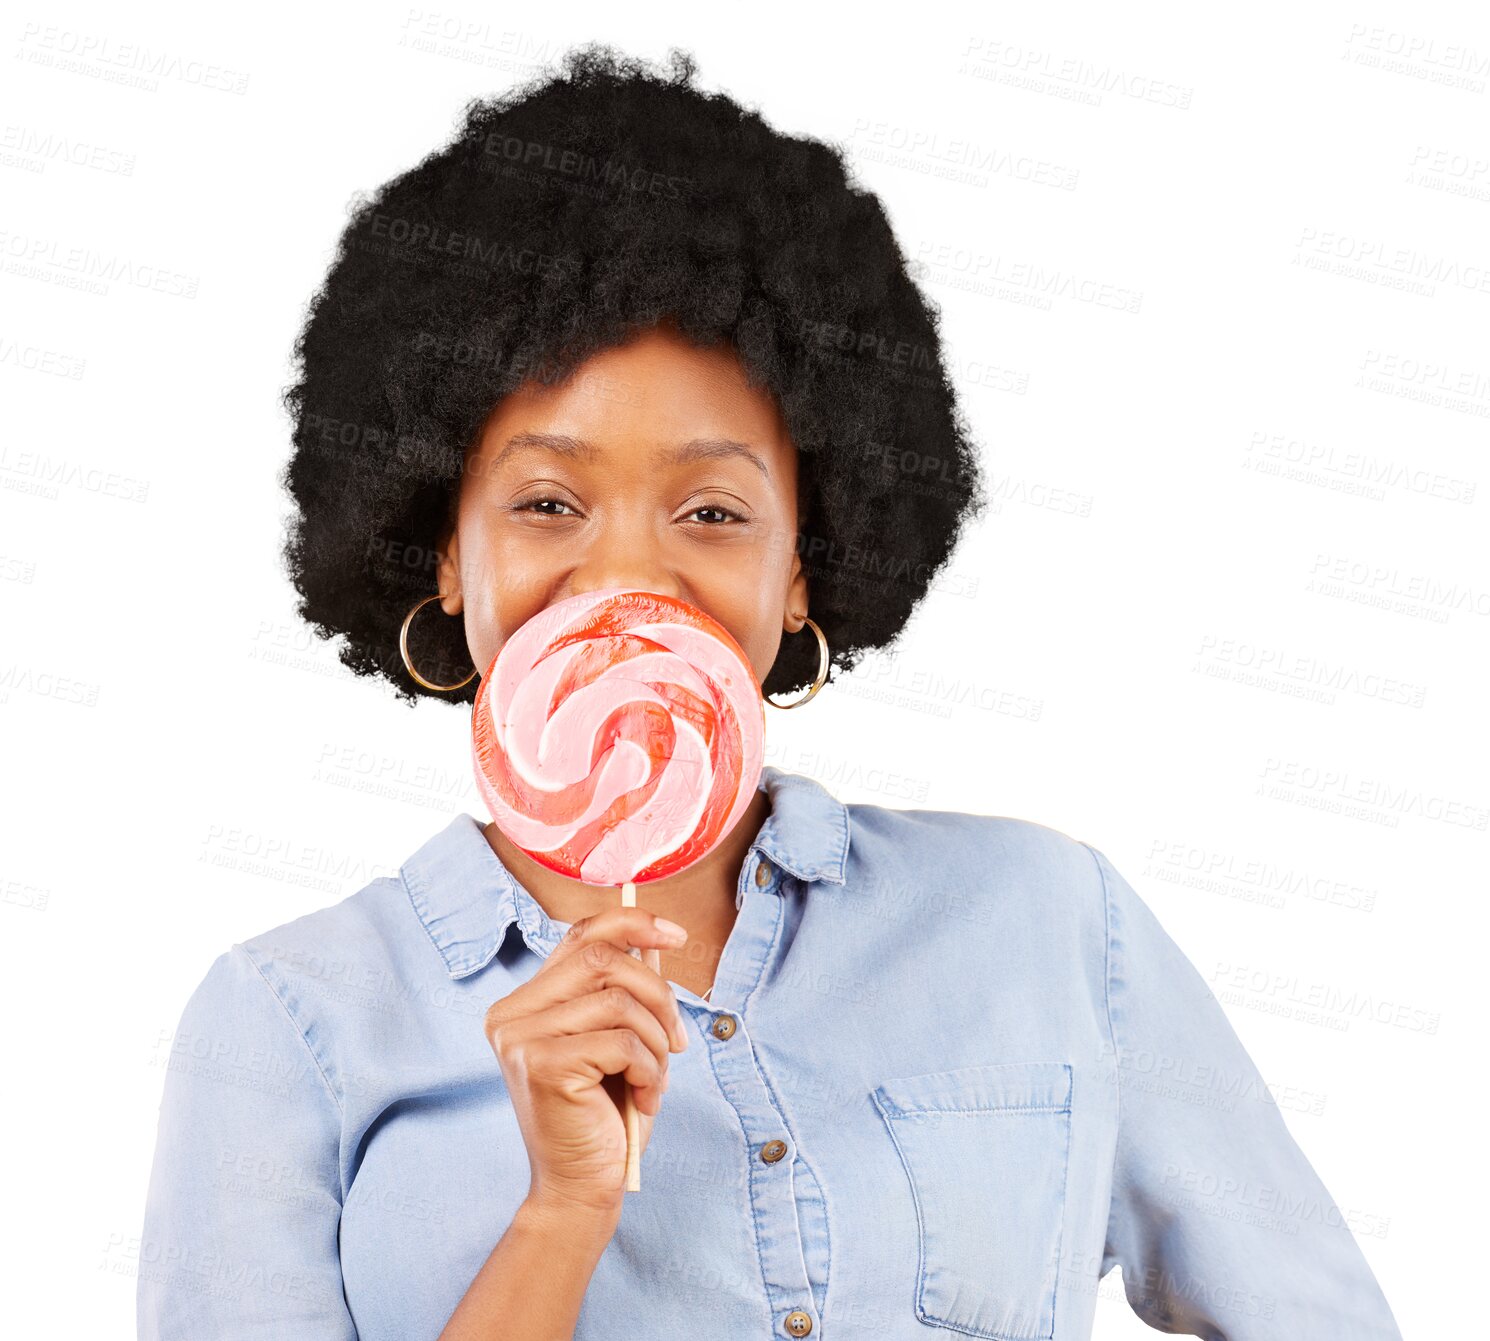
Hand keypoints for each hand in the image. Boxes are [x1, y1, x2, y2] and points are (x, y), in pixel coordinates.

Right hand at [483, 908, 689, 1220]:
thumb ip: (620, 991)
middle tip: (677, 1040)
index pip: (580, 935)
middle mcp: (511, 1014)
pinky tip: (644, 1098)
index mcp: (524, 1002)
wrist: (581, 1189)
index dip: (632, 924)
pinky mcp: (541, 1065)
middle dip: (658, 994)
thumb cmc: (603, 1115)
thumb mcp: (614, 1040)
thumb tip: (656, 938)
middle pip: (604, 958)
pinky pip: (622, 1041)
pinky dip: (650, 1069)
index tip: (676, 935)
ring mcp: (521, 1038)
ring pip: (618, 999)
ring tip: (655, 1078)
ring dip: (657, 1040)